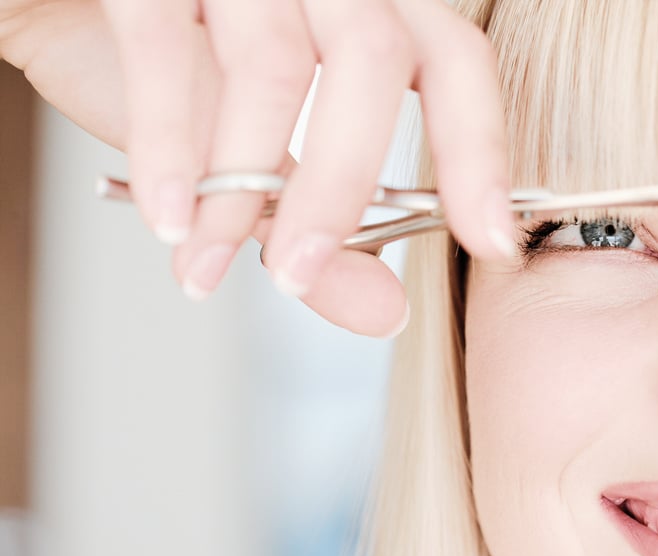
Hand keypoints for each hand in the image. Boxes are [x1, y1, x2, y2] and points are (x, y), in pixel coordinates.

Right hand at [0, 0, 511, 336]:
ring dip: (241, 184)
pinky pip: (165, 47)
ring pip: (276, 62)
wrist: (54, 1)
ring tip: (204, 264)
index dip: (481, 152)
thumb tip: (387, 313)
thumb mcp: (257, 157)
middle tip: (299, 274)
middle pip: (376, 56)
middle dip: (344, 184)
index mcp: (367, 6)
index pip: (454, 63)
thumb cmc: (174, 65)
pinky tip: (164, 221)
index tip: (494, 244)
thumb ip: (321, 230)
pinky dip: (166, 146)